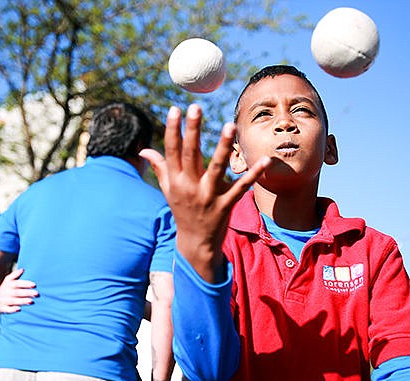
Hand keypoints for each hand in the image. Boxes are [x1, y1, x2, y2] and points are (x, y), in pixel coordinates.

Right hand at [0, 268, 37, 325]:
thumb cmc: (6, 290)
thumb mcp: (8, 281)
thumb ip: (15, 275)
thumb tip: (23, 269)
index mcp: (7, 285)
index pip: (17, 283)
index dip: (25, 284)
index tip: (34, 285)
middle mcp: (5, 292)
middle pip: (16, 292)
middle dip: (27, 293)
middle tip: (37, 294)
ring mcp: (2, 300)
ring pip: (13, 301)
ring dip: (22, 301)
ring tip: (31, 301)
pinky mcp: (1, 308)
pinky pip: (7, 309)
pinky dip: (12, 309)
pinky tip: (19, 309)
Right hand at [140, 104, 270, 281]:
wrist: (195, 244)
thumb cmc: (182, 212)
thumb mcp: (168, 191)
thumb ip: (160, 168)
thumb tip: (145, 150)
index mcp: (175, 180)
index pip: (172, 150)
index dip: (173, 129)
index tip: (175, 109)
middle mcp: (189, 187)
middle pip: (190, 154)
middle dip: (193, 130)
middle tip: (196, 107)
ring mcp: (207, 197)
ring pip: (216, 167)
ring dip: (223, 146)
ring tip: (230, 125)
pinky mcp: (225, 206)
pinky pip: (240, 187)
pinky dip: (253, 174)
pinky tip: (265, 160)